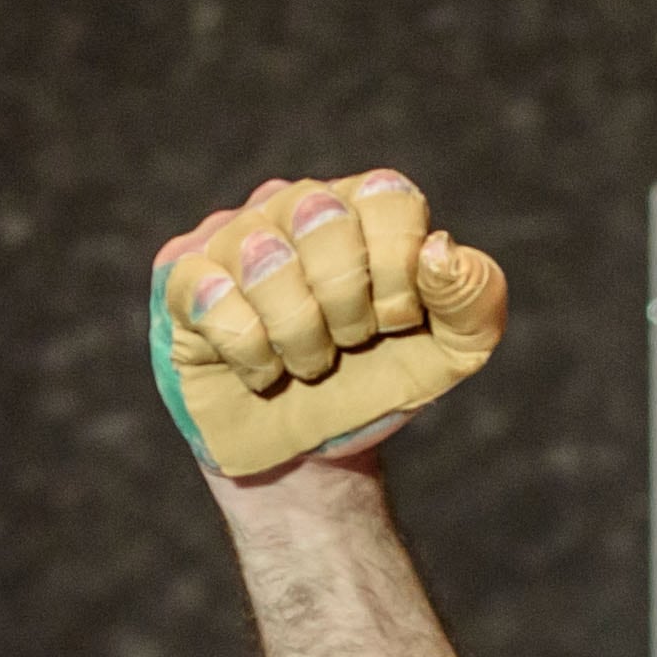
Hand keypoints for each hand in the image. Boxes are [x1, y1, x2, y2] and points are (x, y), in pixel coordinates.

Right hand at [147, 172, 507, 478]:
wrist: (312, 458)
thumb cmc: (377, 386)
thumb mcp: (452, 351)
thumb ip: (474, 296)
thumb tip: (438, 250)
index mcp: (365, 205)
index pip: (388, 198)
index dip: (397, 274)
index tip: (394, 324)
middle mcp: (297, 202)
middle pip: (325, 223)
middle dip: (345, 310)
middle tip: (342, 346)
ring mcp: (234, 233)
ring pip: (266, 260)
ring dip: (297, 338)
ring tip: (301, 362)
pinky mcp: (182, 276)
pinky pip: (211, 295)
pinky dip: (248, 351)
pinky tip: (257, 369)